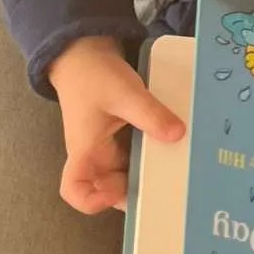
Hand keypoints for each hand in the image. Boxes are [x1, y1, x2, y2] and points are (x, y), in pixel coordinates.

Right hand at [46, 36, 183, 214]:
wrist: (86, 51)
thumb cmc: (94, 75)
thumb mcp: (125, 93)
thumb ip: (150, 114)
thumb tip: (178, 135)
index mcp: (85, 149)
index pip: (74, 190)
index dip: (92, 201)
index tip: (118, 193)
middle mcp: (94, 153)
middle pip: (108, 186)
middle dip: (134, 190)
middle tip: (165, 187)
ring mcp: (107, 144)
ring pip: (125, 170)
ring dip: (146, 171)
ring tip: (176, 170)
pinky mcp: (119, 133)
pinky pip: (135, 151)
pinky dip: (150, 152)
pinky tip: (172, 147)